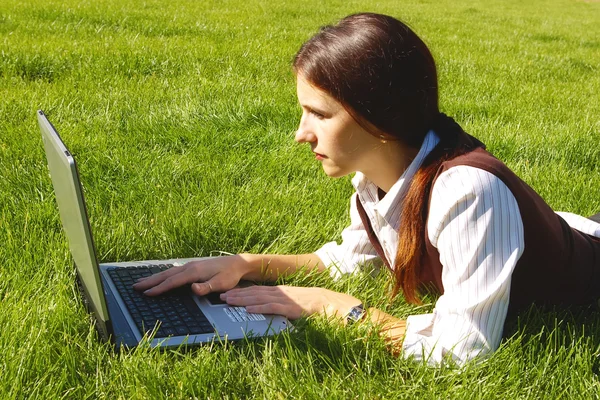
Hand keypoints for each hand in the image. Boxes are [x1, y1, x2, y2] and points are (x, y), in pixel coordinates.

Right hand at [133, 255, 250, 295]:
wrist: (237, 263)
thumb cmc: (230, 275)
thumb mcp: (221, 283)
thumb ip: (206, 287)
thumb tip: (193, 288)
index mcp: (194, 272)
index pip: (172, 282)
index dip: (159, 288)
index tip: (147, 294)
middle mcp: (189, 267)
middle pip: (166, 275)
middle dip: (150, 281)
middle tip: (135, 287)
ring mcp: (190, 266)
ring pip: (168, 272)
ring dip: (154, 277)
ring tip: (142, 282)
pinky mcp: (193, 267)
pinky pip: (173, 271)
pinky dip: (163, 275)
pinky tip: (160, 277)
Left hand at [220, 285, 361, 319]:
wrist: (331, 303)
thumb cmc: (314, 304)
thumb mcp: (295, 302)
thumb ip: (283, 304)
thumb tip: (270, 308)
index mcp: (281, 291)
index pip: (257, 290)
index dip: (242, 291)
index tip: (228, 293)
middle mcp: (280, 293)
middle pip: (254, 292)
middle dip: (237, 294)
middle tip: (221, 296)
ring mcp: (285, 299)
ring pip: (259, 298)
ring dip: (243, 299)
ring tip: (229, 300)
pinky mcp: (290, 307)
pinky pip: (272, 307)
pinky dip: (259, 307)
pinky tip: (248, 309)